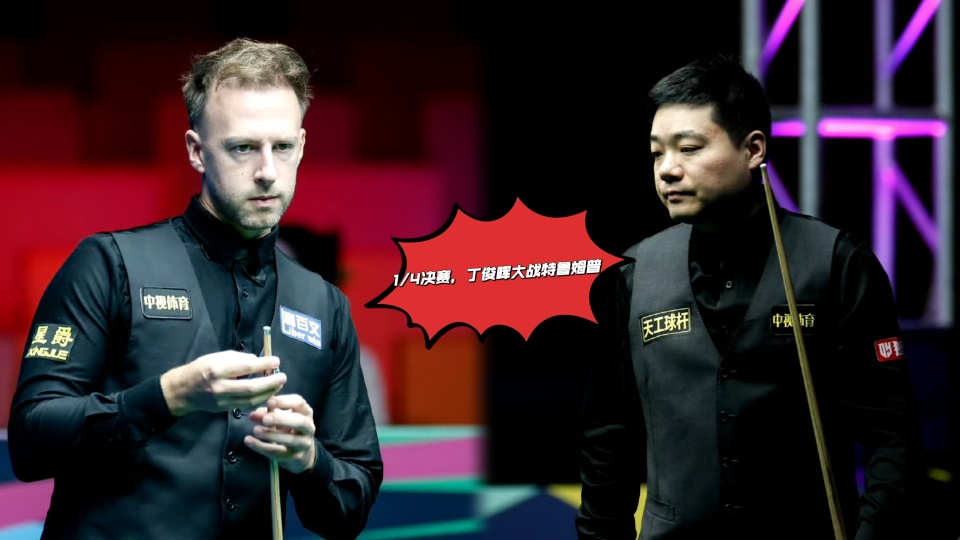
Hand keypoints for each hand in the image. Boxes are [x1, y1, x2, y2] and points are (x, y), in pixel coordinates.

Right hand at [160, 350, 285, 416]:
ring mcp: (222, 401)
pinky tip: (267, 394)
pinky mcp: (224, 409)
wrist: (183, 390)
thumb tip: (259, 361)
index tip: (276, 361)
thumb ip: (238, 359)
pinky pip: (246, 405)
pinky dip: (259, 399)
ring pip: (251, 399)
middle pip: (251, 387)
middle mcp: (220, 387)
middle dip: (270, 382)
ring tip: (278, 385)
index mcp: (217, 370)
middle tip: (283, 377)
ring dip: (268, 393)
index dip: (264, 364)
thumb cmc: (201, 369)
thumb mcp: (217, 357)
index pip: (246, 367)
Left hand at [245, 394, 316, 473]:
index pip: (299, 403)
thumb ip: (267, 414)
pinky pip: (278, 452)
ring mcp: (304, 443)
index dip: (284, 401)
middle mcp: (308, 427)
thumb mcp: (280, 418)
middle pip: (299, 422)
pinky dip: (262, 447)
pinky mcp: (295, 457)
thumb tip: (253, 414)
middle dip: (281, 420)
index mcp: (305, 412)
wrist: (301, 453)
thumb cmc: (289, 429)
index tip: (269, 402)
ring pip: (290, 439)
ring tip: (255, 430)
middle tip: (265, 419)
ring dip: (271, 435)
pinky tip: (249, 441)